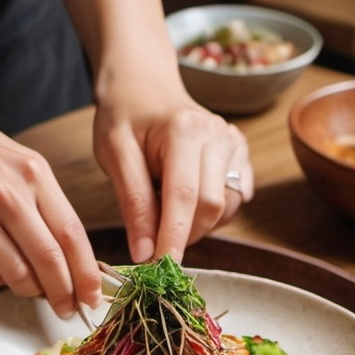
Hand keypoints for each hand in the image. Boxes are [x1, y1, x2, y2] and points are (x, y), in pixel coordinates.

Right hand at [0, 103, 104, 317]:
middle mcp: (4, 193)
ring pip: (14, 273)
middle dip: (64, 293)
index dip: (86, 272)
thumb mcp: (20, 160)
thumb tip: (70, 256)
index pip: (71, 233)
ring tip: (32, 290)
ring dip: (29, 289)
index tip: (93, 294)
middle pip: (48, 259)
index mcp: (31, 173)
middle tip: (68, 308)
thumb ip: (46, 203)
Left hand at [92, 86, 252, 263]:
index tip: (160, 269)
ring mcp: (233, 142)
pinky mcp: (240, 151)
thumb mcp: (114, 156)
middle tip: (154, 241)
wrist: (143, 84)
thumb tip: (145, 254)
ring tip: (166, 209)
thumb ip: (133, 204)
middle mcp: (217, 135)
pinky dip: (212, 212)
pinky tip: (187, 199)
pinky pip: (235, 199)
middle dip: (184, 234)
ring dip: (198, 224)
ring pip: (226, 207)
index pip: (184, 198)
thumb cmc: (123, 117)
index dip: (174, 239)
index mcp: (184, 131)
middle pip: (211, 207)